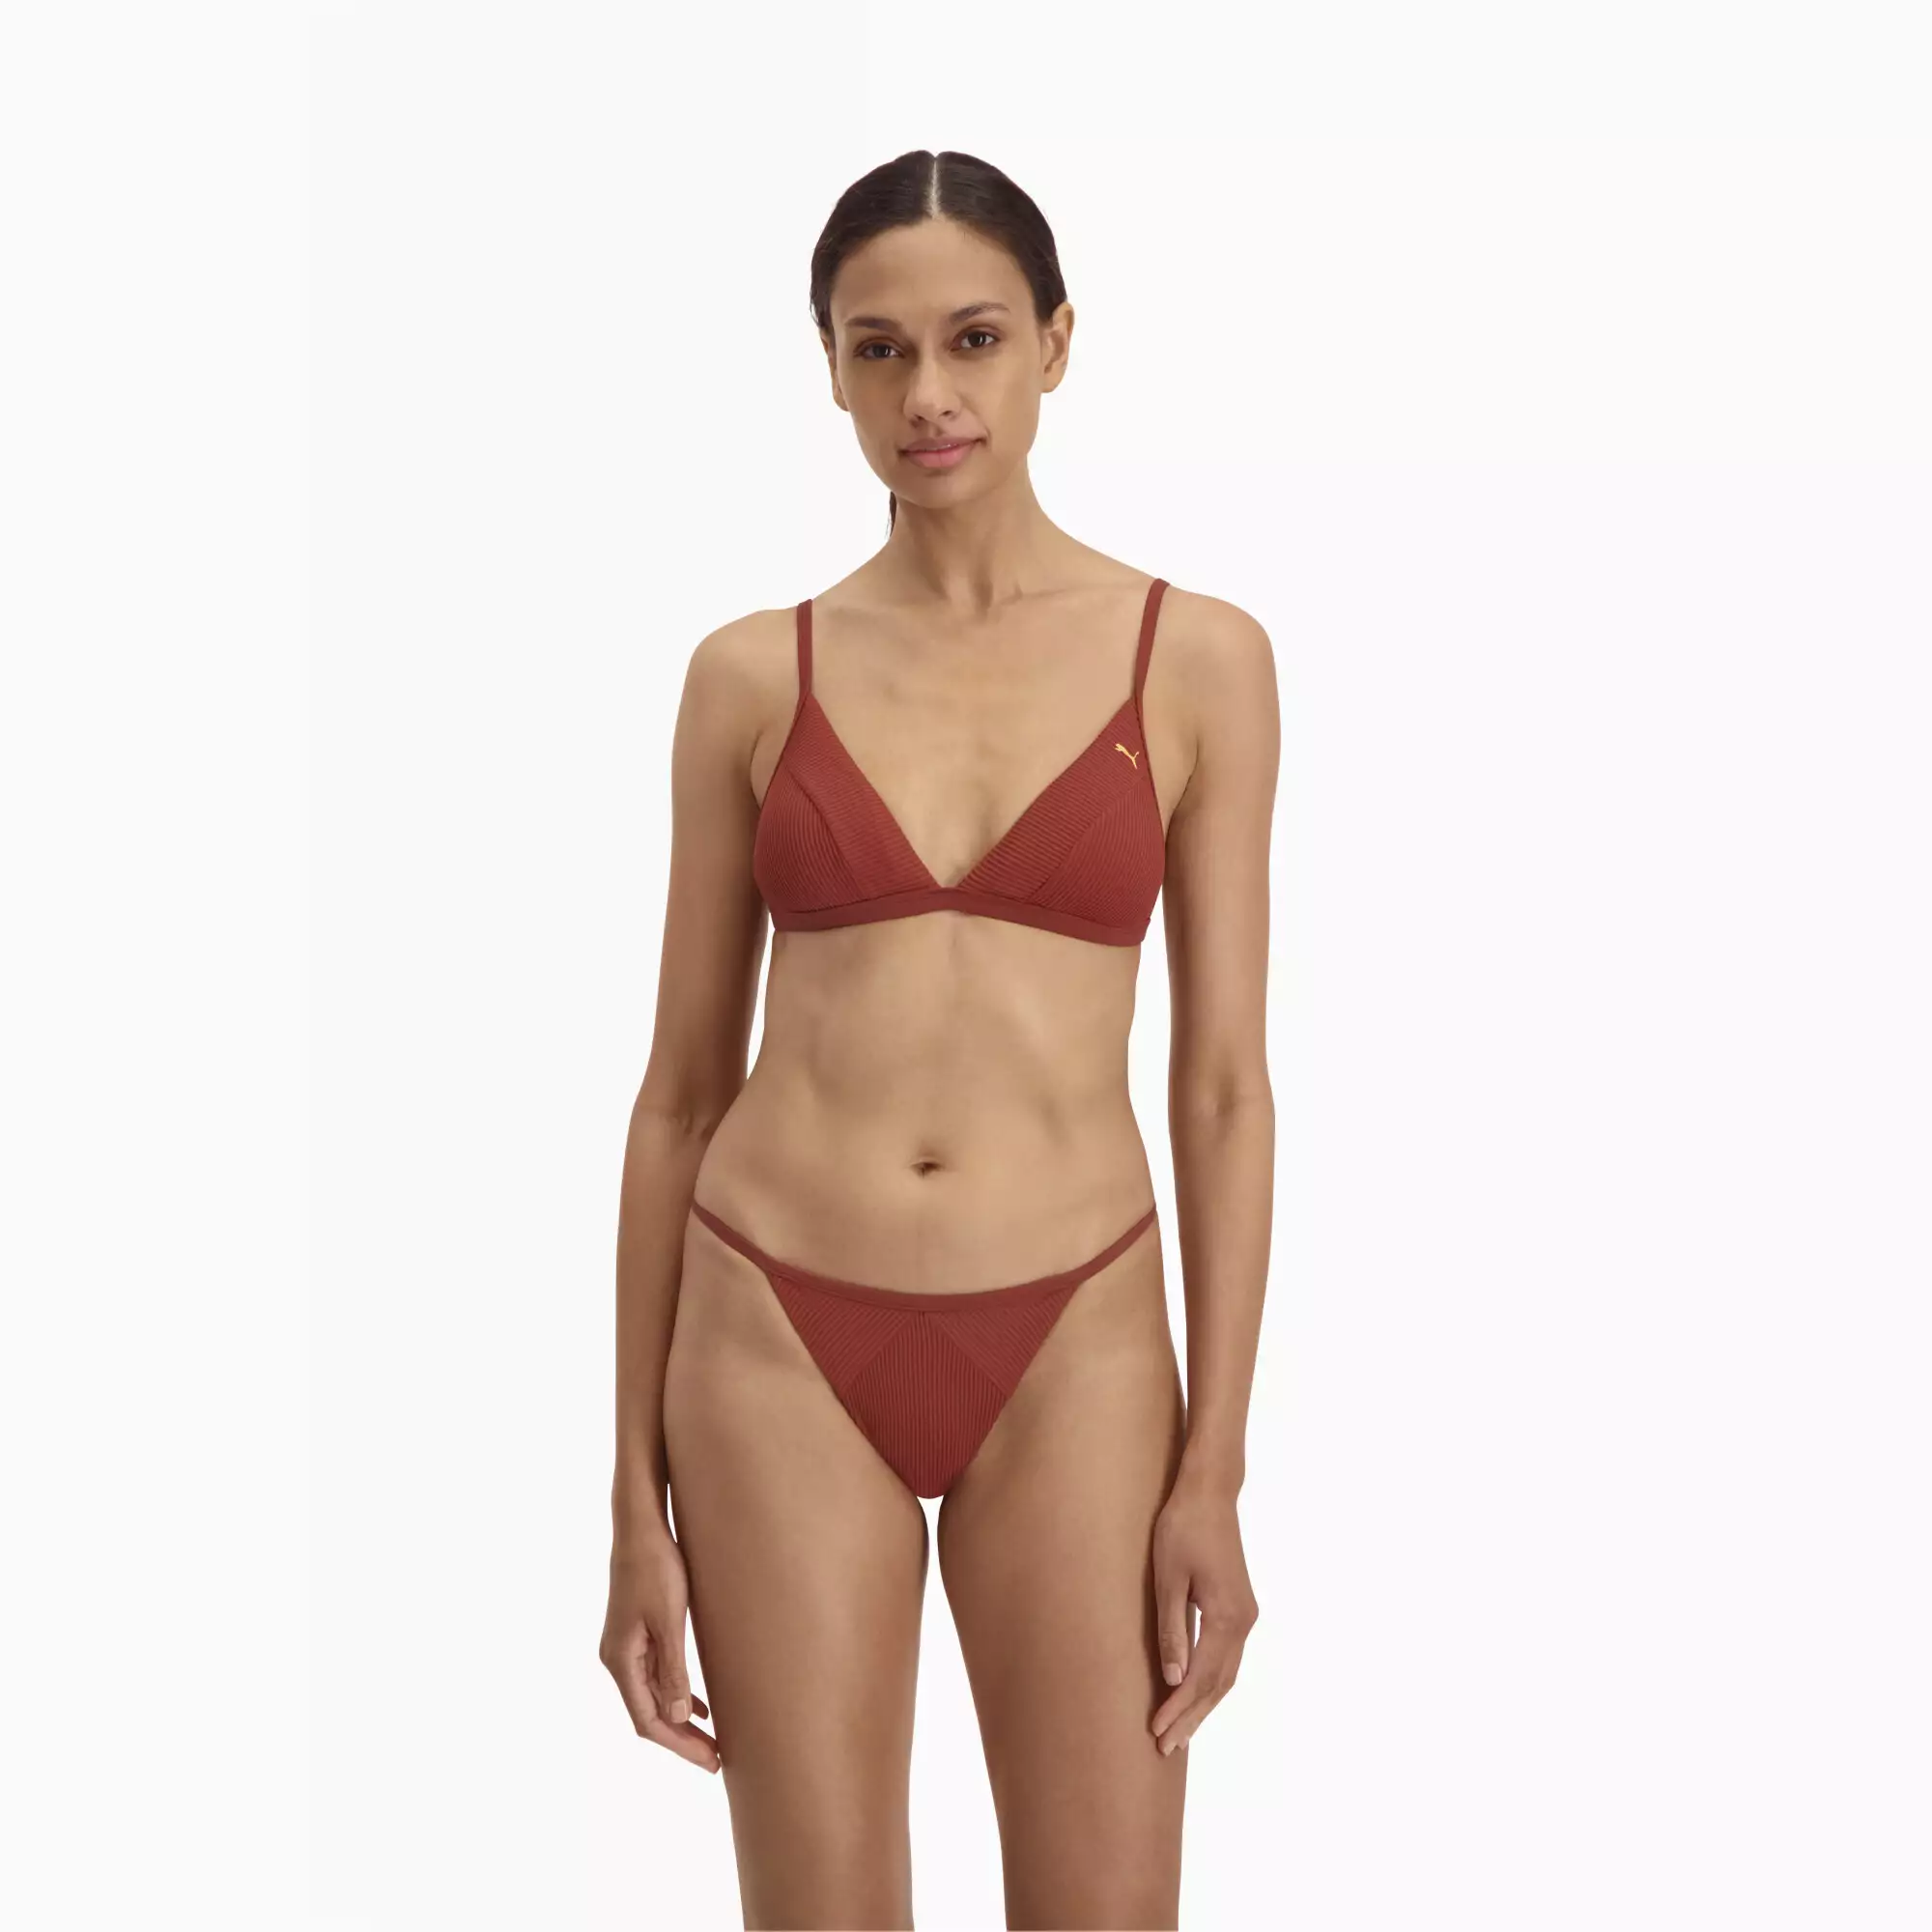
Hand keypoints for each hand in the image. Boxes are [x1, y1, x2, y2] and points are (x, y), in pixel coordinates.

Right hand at [600, 1532, 720, 1773]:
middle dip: (682, 1739)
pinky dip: (677, 1693)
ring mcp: (626, 1646)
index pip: (647, 1720)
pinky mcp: (638, 1633)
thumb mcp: (669, 1620)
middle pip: (650, 1713)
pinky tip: (699, 1705)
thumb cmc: (656, 1568)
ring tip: (713, 1740)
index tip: (710, 1760)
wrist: (641, 1526)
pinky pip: (657, 1676)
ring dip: (681, 1719)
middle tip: (717, 1759)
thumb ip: (673, 1669)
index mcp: (620, 1660)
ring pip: (655, 1696)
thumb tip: (679, 1716)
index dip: (678, 1745)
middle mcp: (618, 1659)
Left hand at [1148, 1472, 1259, 1756]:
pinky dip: (1210, 1681)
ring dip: (1203, 1703)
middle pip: (1219, 1684)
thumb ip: (1172, 1630)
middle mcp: (1243, 1622)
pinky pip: (1226, 1656)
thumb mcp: (1168, 1579)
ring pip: (1225, 1674)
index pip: (1200, 1679)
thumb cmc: (1183, 1529)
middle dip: (1192, 1717)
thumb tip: (1172, 1679)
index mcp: (1227, 1618)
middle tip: (1166, 1748)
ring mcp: (1245, 1615)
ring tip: (1179, 1732)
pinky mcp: (1238, 1606)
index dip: (1179, 1709)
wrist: (1210, 1493)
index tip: (1157, 1734)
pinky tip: (1194, 1692)